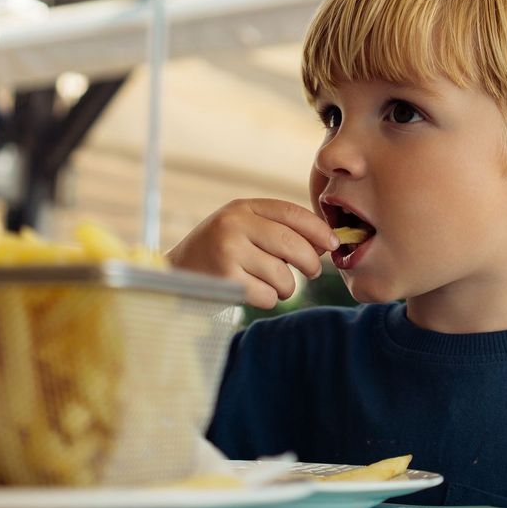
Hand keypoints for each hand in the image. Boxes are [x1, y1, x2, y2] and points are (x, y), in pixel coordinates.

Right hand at [166, 199, 338, 308]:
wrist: (173, 275)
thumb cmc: (218, 253)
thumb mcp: (243, 229)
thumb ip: (279, 230)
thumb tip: (327, 242)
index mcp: (242, 208)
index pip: (291, 213)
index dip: (318, 229)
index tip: (333, 243)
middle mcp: (234, 225)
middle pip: (292, 245)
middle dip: (310, 262)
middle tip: (312, 272)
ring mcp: (228, 252)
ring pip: (283, 276)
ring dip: (285, 287)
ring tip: (271, 284)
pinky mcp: (225, 280)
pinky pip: (267, 296)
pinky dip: (267, 299)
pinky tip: (252, 292)